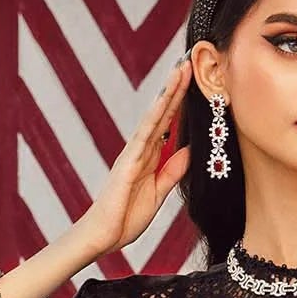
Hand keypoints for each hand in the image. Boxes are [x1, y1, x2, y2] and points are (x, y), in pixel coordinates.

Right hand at [79, 59, 191, 256]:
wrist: (103, 236)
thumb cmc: (126, 217)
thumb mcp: (159, 192)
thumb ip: (172, 171)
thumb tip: (188, 152)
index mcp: (148, 156)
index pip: (168, 124)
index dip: (180, 103)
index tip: (193, 81)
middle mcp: (140, 149)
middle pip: (162, 113)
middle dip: (176, 88)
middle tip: (189, 61)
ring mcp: (133, 153)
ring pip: (154, 117)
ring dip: (167, 93)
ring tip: (180, 70)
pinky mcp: (128, 162)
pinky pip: (144, 135)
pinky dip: (155, 116)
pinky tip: (164, 100)